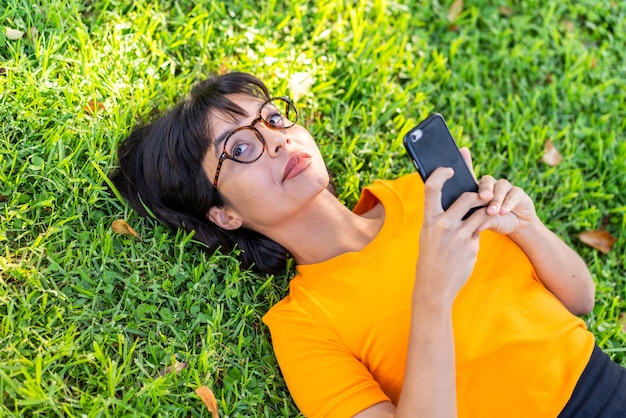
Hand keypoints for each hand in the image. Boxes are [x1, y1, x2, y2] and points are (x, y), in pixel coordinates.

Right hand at [416, 167, 490, 302]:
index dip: (442, 173)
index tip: (451, 168)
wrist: (434, 285)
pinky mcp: (471, 245)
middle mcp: (443, 225)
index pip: (432, 187)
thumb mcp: (428, 234)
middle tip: (482, 196)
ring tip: (484, 212)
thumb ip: (439, 216)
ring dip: (484, 210)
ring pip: (480, 212)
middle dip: (478, 194)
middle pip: (467, 197)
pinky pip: (480, 230)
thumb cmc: (431, 256)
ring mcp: (459, 235)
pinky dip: (478, 231)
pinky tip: (471, 242)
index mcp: (429, 219)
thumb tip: (455, 198)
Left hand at [458, 147, 537, 235]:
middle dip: (485, 189)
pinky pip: (513, 194)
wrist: (516, 226)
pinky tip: (504, 211)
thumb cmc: (495, 222)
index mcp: (477, 190)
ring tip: (493, 211)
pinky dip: (508, 203)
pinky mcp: (518, 192)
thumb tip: (475, 226)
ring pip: (499, 188)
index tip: (463, 150)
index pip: (470, 175)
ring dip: (497, 200)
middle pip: (486, 181)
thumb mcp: (485, 222)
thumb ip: (480, 221)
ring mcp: (504, 187)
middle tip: (483, 198)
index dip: (467, 161)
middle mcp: (490, 185)